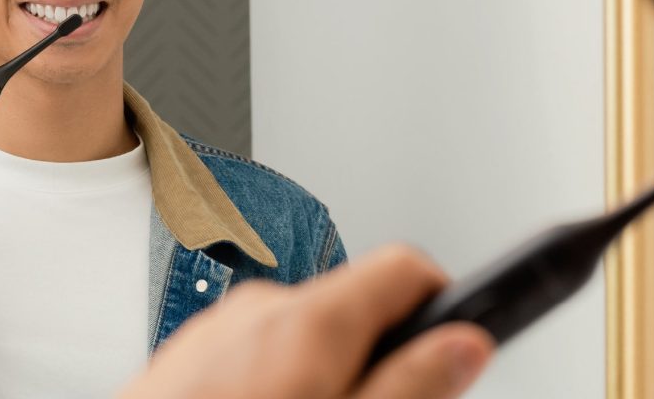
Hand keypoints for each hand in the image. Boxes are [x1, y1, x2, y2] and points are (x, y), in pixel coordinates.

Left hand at [118, 245, 492, 398]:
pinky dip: (273, 379)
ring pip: (304, 334)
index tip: (453, 346)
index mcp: (308, 323)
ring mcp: (219, 328)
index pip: (406, 267)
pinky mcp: (189, 353)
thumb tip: (465, 345)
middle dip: (379, 355)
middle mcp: (261, 308)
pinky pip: (254, 350)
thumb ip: (408, 387)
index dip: (444, 303)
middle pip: (356, 307)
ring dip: (324, 372)